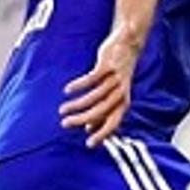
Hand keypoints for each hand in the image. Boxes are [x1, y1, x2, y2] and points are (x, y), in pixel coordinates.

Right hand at [59, 32, 139, 146]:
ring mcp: (115, 80)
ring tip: (62, 109)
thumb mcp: (113, 94)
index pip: (113, 123)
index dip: (102, 134)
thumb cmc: (117, 74)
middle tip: (65, 124)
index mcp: (123, 103)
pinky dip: (79, 85)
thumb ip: (103, 111)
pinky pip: (91, 79)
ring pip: (94, 97)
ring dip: (76, 104)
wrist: (128, 45)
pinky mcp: (108, 66)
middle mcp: (121, 93)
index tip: (88, 144)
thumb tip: (89, 128)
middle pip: (100, 111)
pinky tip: (67, 90)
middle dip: (81, 119)